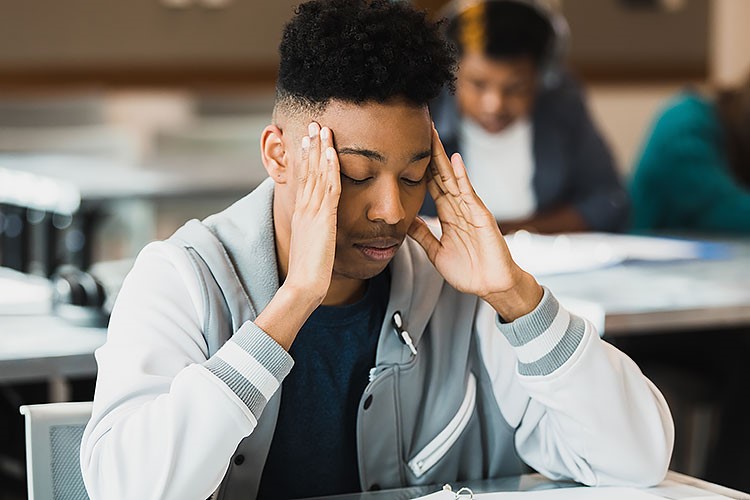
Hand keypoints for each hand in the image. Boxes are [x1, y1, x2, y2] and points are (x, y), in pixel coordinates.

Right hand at [284, 122, 341, 305]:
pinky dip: (329, 168)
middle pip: (307, 169)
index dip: (306, 157)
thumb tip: (318, 227)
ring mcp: (312, 211)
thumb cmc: (309, 271)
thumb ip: (315, 231)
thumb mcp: (311, 244)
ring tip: (322, 128)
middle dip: (311, 145)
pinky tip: (331, 152)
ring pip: (316, 173)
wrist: (304, 284)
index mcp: (301, 212)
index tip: (309, 139)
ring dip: (320, 149)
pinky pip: (328, 187)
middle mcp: (304, 207)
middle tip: (313, 123)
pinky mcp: (323, 217)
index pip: (303, 177)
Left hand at [408, 126, 541, 320]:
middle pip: (441, 175)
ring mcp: (470, 210)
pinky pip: (469, 194)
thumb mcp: (436, 252)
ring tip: (432, 136)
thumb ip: (422, 235)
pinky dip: (462, 177)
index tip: (407, 150)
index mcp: (448, 216)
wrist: (491, 286)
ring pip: (453, 179)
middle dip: (430, 154)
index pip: (431, 186)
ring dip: (443, 158)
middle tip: (419, 130)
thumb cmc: (468, 271)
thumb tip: (406, 221)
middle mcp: (459, 208)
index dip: (420, 168)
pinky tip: (455, 161)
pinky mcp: (481, 217)